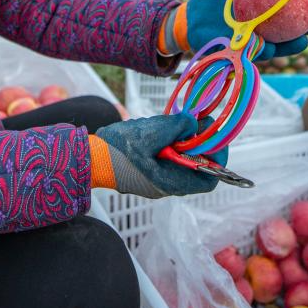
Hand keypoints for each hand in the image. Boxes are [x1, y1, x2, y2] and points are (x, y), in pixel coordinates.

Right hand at [92, 114, 227, 198]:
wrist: (89, 158)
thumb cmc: (117, 149)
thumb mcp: (150, 133)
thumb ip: (176, 127)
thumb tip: (194, 122)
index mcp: (171, 181)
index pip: (210, 178)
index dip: (218, 158)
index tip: (212, 136)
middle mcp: (167, 185)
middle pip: (197, 167)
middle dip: (198, 144)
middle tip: (190, 124)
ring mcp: (158, 179)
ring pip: (183, 161)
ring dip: (182, 142)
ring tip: (169, 127)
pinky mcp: (149, 172)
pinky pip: (169, 159)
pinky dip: (169, 143)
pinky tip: (157, 132)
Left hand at [171, 0, 307, 60]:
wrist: (187, 18)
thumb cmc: (209, 2)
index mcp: (260, 17)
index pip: (287, 18)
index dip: (304, 14)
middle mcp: (258, 34)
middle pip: (287, 36)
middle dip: (304, 32)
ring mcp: (248, 46)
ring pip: (274, 49)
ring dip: (289, 47)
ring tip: (303, 42)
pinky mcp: (235, 55)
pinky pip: (251, 55)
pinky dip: (262, 51)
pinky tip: (272, 48)